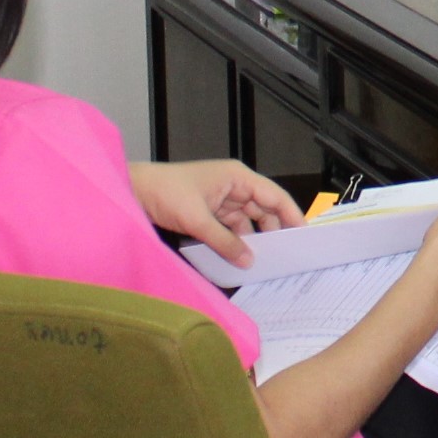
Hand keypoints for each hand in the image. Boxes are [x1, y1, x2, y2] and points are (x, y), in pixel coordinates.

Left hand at [129, 158, 303, 264]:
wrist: (134, 191)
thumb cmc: (165, 192)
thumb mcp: (197, 219)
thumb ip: (225, 241)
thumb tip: (248, 260)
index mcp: (237, 177)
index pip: (274, 195)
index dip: (291, 214)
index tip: (304, 234)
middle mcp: (234, 185)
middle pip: (263, 208)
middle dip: (273, 230)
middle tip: (286, 254)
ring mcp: (222, 198)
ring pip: (247, 220)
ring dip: (253, 238)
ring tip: (263, 259)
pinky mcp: (209, 210)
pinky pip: (231, 227)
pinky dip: (236, 240)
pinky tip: (240, 256)